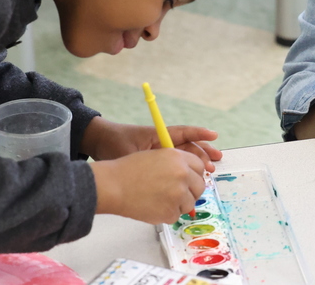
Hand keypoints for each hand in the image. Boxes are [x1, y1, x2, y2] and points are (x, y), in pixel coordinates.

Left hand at [81, 117, 221, 172]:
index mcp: (158, 135)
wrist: (99, 144)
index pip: (182, 132)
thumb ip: (147, 163)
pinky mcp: (156, 163)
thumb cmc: (113, 143)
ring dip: (197, 164)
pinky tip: (192, 182)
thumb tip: (164, 175)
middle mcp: (162, 143)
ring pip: (184, 157)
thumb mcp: (130, 152)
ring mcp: (160, 153)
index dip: (199, 134)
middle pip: (188, 146)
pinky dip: (185, 173)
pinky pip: (175, 166)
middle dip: (203, 153)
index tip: (213, 135)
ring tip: (210, 170)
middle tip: (214, 161)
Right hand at [91, 148, 205, 222]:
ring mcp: (178, 194)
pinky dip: (167, 214)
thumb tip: (190, 177)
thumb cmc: (129, 170)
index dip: (194, 175)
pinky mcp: (171, 212)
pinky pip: (176, 215)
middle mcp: (183, 174)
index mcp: (179, 158)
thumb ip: (176, 165)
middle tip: (177, 194)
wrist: (114, 185)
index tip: (189, 180)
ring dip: (179, 204)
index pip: (200, 167)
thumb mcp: (157, 156)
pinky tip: (153, 207)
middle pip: (200, 186)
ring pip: (190, 203)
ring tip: (160, 200)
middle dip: (191, 191)